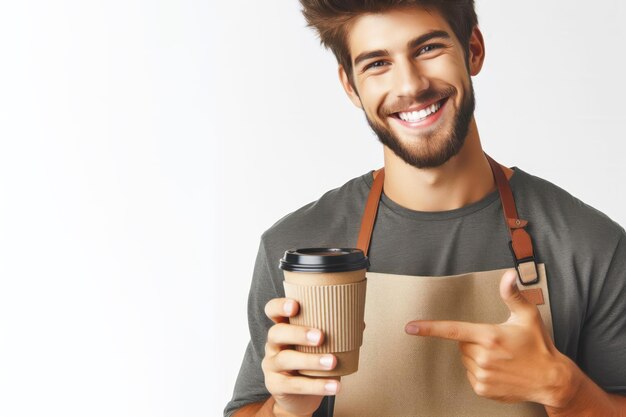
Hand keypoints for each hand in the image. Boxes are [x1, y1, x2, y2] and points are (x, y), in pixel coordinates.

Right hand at [262, 297, 340, 416]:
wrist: (297, 399)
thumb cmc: (310, 364)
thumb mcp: (318, 346)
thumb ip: (333, 333)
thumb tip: (359, 323)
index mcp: (283, 327)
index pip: (272, 310)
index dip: (280, 306)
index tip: (295, 305)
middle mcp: (273, 344)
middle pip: (277, 333)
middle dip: (298, 333)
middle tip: (321, 336)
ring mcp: (271, 365)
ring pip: (286, 359)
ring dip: (311, 360)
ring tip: (332, 362)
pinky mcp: (275, 386)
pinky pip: (295, 385)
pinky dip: (317, 386)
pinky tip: (335, 386)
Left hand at [404, 270, 572, 406]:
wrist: (551, 380)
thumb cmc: (539, 346)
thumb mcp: (527, 316)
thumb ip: (513, 295)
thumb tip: (509, 276)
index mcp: (490, 336)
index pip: (453, 330)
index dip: (429, 328)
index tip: (410, 327)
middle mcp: (484, 357)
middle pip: (462, 343)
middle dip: (474, 340)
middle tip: (496, 342)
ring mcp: (482, 375)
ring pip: (465, 358)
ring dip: (476, 356)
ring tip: (500, 357)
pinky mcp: (483, 389)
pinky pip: (470, 374)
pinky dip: (480, 370)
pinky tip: (498, 369)